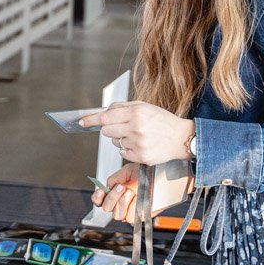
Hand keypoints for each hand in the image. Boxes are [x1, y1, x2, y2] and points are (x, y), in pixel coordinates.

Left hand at [80, 101, 194, 167]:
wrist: (182, 138)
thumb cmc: (162, 121)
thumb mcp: (145, 107)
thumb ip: (123, 107)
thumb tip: (103, 111)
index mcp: (136, 112)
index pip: (105, 117)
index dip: (91, 120)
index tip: (81, 122)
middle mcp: (136, 128)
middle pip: (106, 131)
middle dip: (110, 129)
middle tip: (123, 128)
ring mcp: (138, 144)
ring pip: (115, 143)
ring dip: (122, 139)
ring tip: (139, 136)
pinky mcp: (141, 157)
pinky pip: (123, 154)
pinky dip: (129, 150)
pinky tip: (141, 145)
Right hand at [92, 165, 139, 223]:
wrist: (159, 178)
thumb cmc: (144, 174)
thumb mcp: (126, 171)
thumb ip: (114, 179)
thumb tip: (107, 186)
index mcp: (113, 194)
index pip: (99, 201)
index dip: (97, 198)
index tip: (101, 191)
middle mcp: (119, 204)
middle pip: (106, 208)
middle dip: (112, 197)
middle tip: (121, 187)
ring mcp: (128, 211)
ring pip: (117, 215)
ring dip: (123, 202)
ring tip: (131, 191)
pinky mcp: (138, 216)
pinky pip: (130, 217)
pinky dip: (133, 206)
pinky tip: (138, 198)